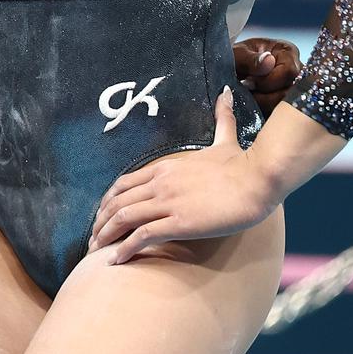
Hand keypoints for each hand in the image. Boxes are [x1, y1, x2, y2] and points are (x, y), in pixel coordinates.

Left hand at [88, 89, 280, 262]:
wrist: (259, 178)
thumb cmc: (244, 163)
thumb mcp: (225, 139)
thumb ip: (221, 119)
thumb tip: (225, 93)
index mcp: (165, 168)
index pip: (124, 183)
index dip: (108, 201)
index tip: (102, 214)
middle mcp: (160, 183)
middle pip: (116, 202)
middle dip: (100, 221)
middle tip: (92, 238)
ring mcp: (167, 202)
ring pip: (123, 218)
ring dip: (105, 236)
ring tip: (97, 252)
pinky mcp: (179, 222)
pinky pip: (142, 236)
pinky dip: (124, 249)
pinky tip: (117, 260)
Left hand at [233, 36, 300, 110]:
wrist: (226, 70)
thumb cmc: (236, 58)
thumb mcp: (237, 55)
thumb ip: (251, 59)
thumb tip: (268, 60)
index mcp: (287, 52)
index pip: (289, 71)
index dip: (269, 80)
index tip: (250, 82)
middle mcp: (295, 69)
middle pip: (290, 90)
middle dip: (266, 94)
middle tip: (248, 89)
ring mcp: (291, 86)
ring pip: (286, 103)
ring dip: (264, 103)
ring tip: (250, 94)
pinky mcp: (284, 101)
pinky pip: (280, 112)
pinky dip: (264, 109)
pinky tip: (254, 101)